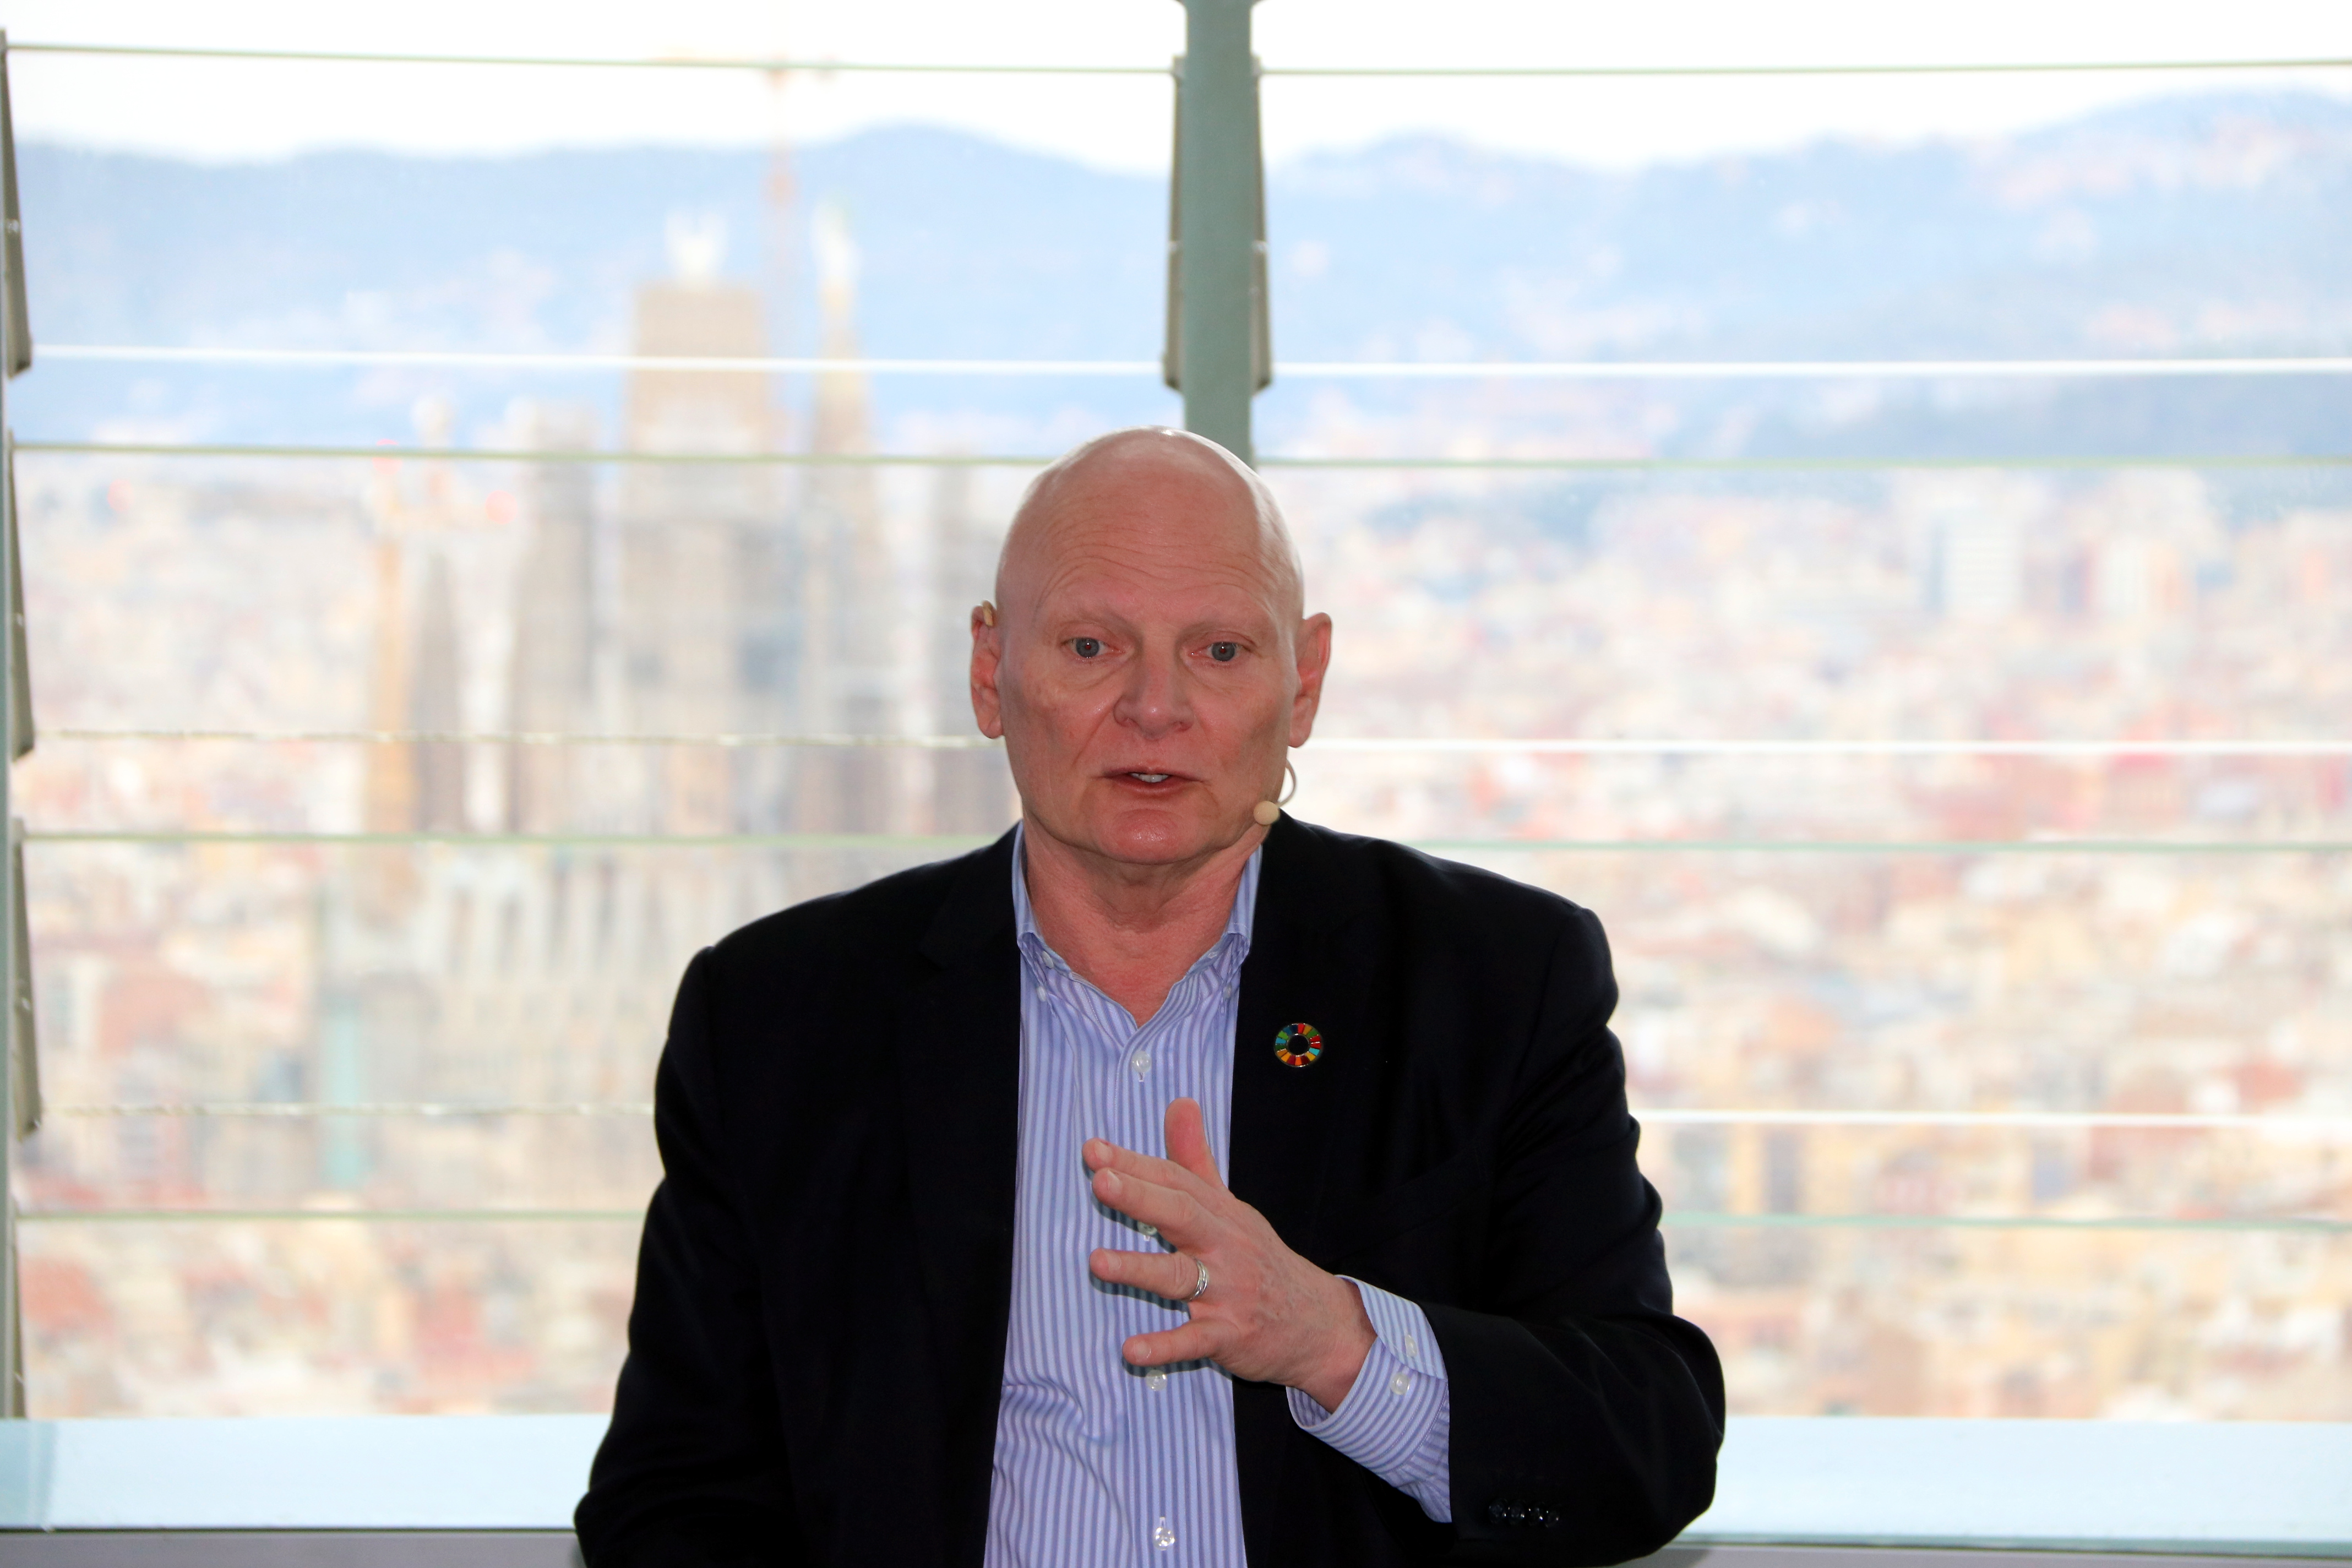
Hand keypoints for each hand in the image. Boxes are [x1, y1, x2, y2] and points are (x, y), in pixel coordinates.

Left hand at [1085, 1098, 1376, 1411]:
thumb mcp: (1231, 1208)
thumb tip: (1179, 1102)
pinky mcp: (1229, 1336)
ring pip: (1180, 1277)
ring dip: (1138, 1268)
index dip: (1135, 1165)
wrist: (1317, 1324)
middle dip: (1141, 1197)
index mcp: (1220, 1213)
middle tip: (1101, 1180)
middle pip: (1181, 1215)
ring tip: (1096, 1262)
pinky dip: (1164, 1347)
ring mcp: (1227, 1292)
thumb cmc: (1259, 1260)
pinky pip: (1193, 1341)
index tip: (1094, 1151)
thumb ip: (1196, 1160)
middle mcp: (1223, 1247)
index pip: (1175, 1182)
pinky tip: (1131, 1351)